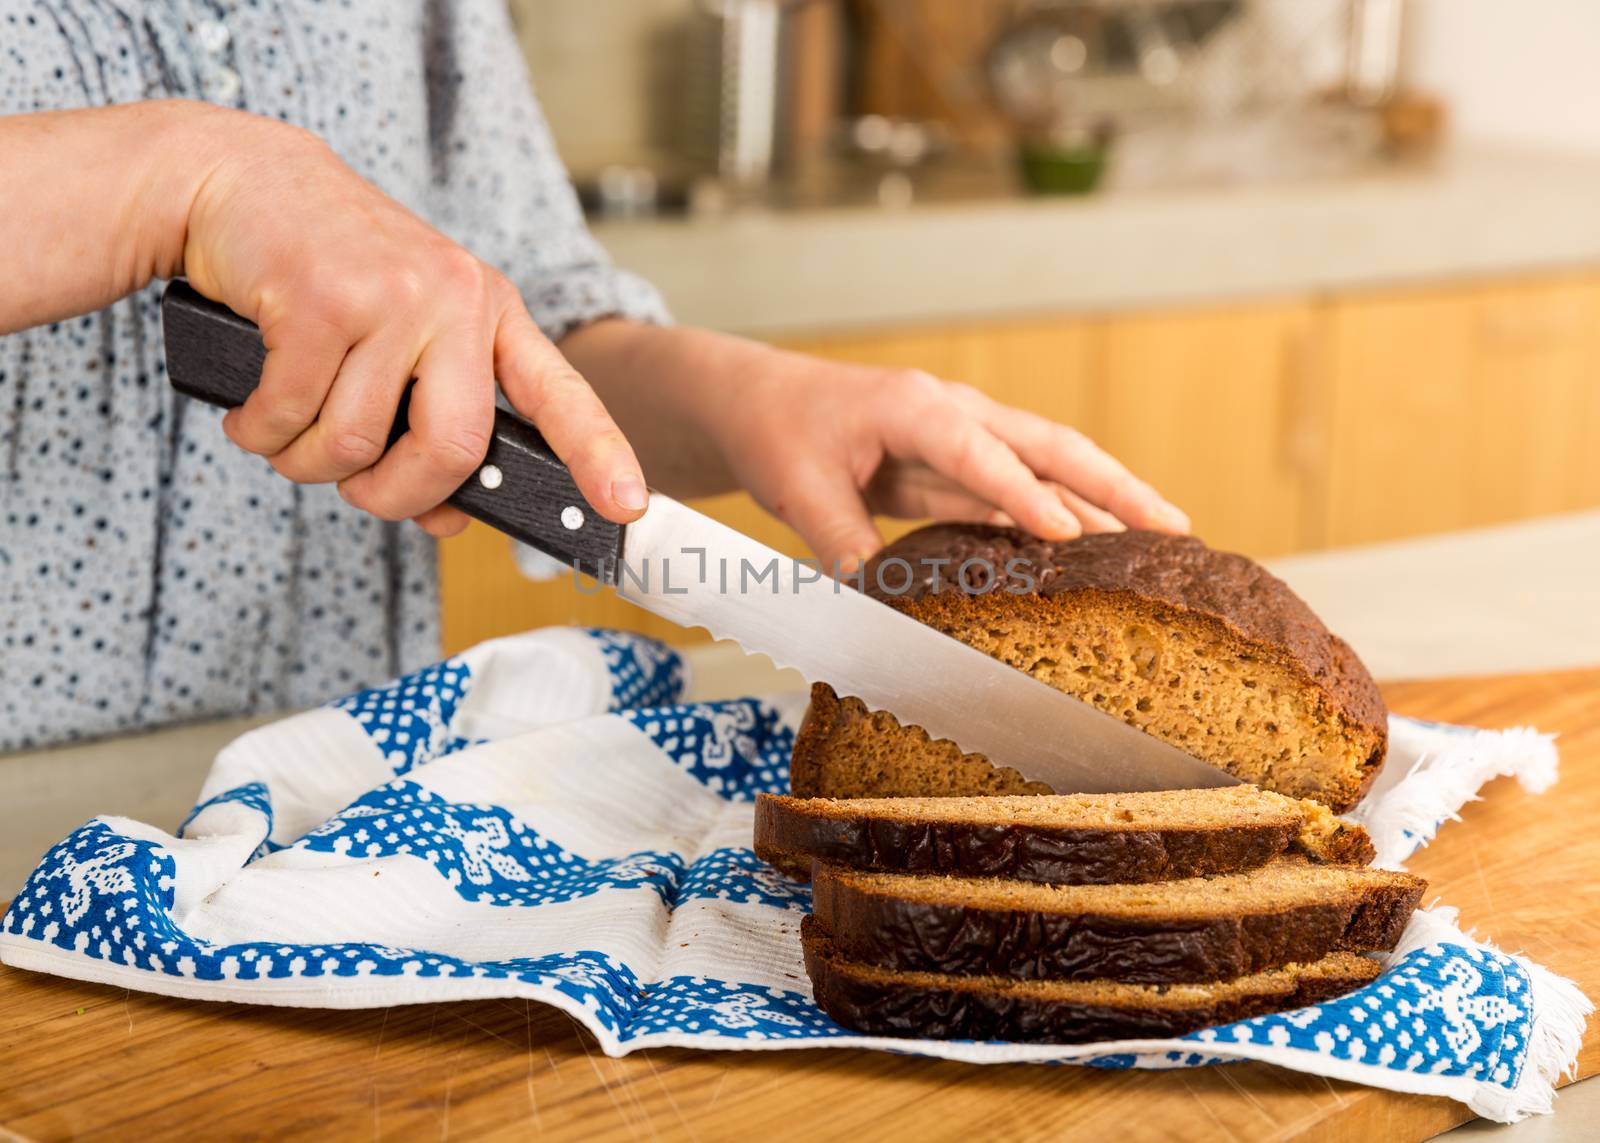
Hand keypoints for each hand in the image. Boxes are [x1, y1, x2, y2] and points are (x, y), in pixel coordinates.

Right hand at [179, 108, 645, 535]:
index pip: (559, 393)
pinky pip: (289, 417)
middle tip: (358, 490)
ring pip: (356, 445)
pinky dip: (260, 434)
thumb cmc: (323, 274)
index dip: (598, 454)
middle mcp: (455, 298)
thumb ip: (429, 424)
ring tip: (285, 428)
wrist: (237, 178)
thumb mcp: (398, 338)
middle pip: (454, 450)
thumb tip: (449, 519)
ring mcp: (391, 294)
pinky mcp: (318, 298)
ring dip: (306, 463)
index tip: (628, 506)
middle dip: (394, 496)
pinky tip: (250, 411)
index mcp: (489, 312)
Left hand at [558, 324, 1188, 571]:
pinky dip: (1058, 514)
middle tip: (1175, 527)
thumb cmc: (777, 432)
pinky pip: (1018, 488)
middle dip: (1115, 485)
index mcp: (914, 407)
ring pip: (1046, 466)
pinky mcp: (956, 462)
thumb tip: (885, 610)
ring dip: (1103, 500)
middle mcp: (953, 412)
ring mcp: (961, 435)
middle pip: (1049, 446)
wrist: (756, 399)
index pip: (982, 453)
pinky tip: (1090, 550)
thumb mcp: (799, 490)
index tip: (1069, 533)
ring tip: (1161, 540)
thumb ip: (846, 546)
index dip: (1026, 494)